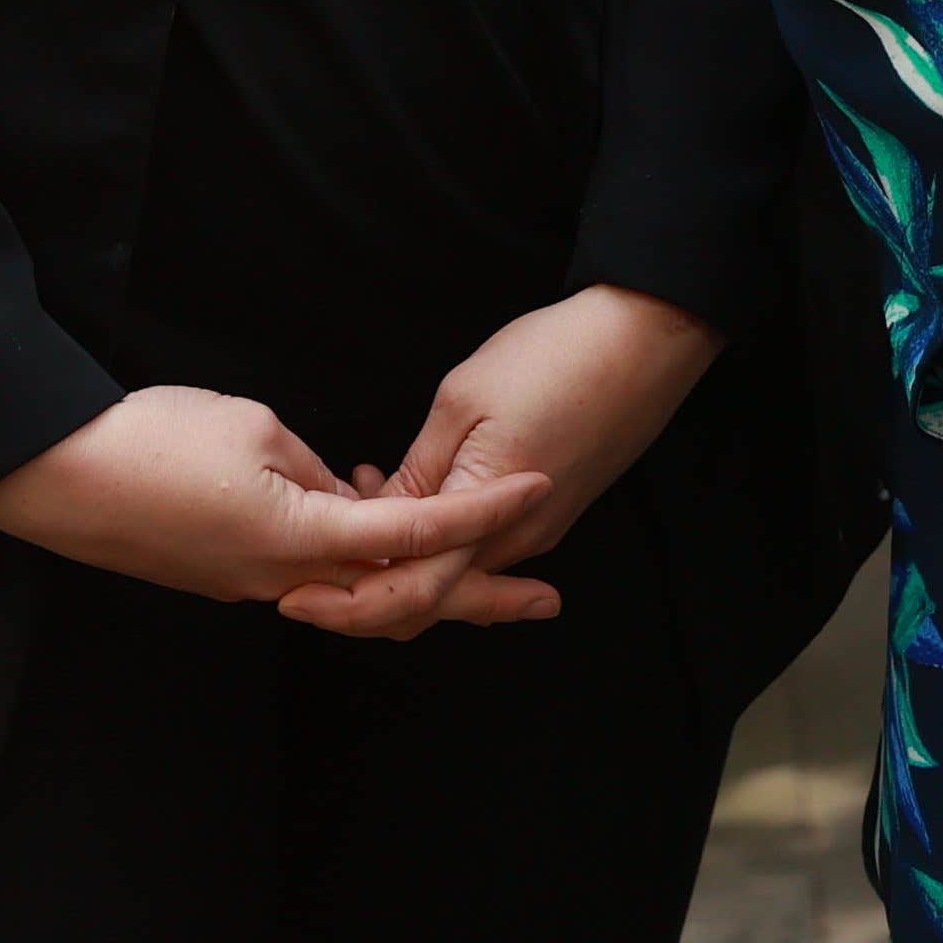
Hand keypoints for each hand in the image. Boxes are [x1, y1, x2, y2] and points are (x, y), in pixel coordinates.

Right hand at [0, 384, 545, 602]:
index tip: (539, 487)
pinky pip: (314, 580)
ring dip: (421, 580)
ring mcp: (252, 585)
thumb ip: (318, 471)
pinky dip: (363, 568)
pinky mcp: (227, 576)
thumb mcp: (258, 430)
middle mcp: (281, 580)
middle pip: (399, 597)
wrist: (57, 479)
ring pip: (357, 594)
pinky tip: (386, 532)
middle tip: (547, 600)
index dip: (484, 512)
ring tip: (486, 566)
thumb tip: (348, 498)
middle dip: (478, 597)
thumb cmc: (152, 441)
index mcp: (298, 540)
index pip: (414, 534)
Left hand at [283, 285, 724, 641]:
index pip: (406, 595)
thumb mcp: (463, 401)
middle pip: (429, 600)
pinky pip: (481, 549)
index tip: (294, 595)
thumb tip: (375, 520)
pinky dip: (435, 540)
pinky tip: (406, 497)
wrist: (648, 337)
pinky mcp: (552, 510)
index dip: (345, 605)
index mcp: (489, 518)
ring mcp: (540, 530)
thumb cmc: (557, 356)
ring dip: (398, 560)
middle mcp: (518, 541)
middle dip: (364, 595)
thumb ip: (418, 473)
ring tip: (352, 514)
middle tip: (311, 577)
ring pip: (454, 576)